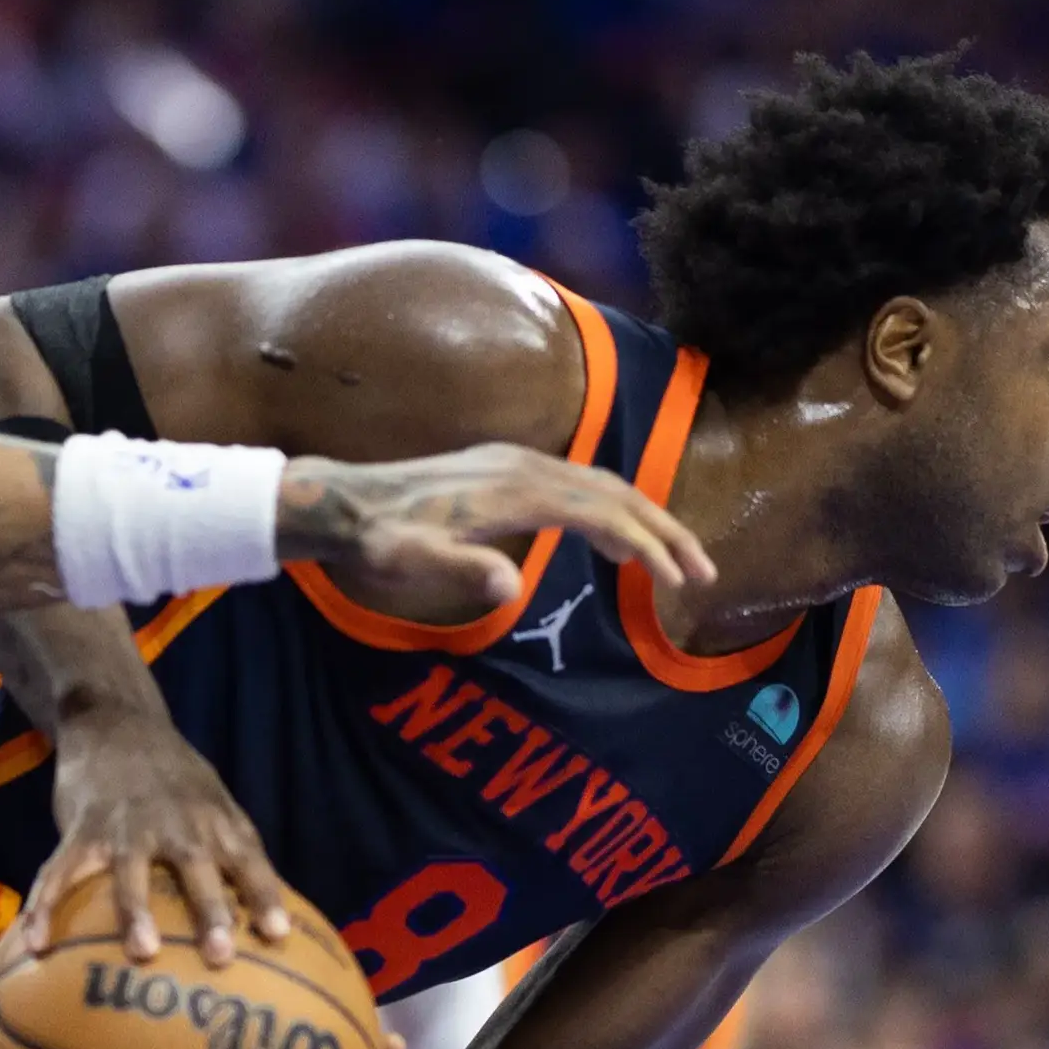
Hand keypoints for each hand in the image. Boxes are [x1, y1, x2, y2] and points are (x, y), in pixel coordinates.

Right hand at [36, 711, 291, 966]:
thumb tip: (270, 914)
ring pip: (131, 871)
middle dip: (210, 909)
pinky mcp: (81, 828)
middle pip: (195, 866)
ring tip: (143, 951)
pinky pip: (60, 872)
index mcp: (213, 819)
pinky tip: (34, 945)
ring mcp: (124, 826)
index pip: (248, 859)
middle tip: (220, 954)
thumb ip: (236, 850)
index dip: (264, 895)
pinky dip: (44, 908)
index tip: (277, 934)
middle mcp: (174, 823)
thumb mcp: (216, 803)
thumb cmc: (175, 778)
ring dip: (137, 911)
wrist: (115, 722)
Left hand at [278, 445, 716, 606]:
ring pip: (602, 485)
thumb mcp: (410, 563)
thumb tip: (510, 587)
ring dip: (645, 520)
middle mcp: (527, 465)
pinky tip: (615, 539)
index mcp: (517, 490)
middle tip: (704, 575)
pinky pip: (578, 484)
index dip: (648, 547)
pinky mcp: (506, 467)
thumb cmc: (377, 540)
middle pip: (617, 492)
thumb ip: (461, 570)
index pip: (604, 513)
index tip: (679, 584)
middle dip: (666, 532)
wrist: (344, 501)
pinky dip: (611, 510)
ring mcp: (518, 462)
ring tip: (676, 562)